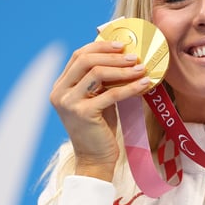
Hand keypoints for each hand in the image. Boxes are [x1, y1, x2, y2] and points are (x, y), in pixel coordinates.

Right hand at [49, 40, 149, 180]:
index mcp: (61, 86)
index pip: (78, 56)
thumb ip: (100, 80)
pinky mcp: (83, 113)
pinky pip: (111, 94)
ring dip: (122, 69)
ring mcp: (69, 103)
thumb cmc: (99, 129)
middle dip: (112, 55)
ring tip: (141, 68)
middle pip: (86, 60)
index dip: (100, 47)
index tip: (122, 45)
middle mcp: (60, 92)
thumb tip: (122, 56)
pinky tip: (144, 84)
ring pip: (97, 73)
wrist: (95, 159)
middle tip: (134, 56)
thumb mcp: (96, 99)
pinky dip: (130, 87)